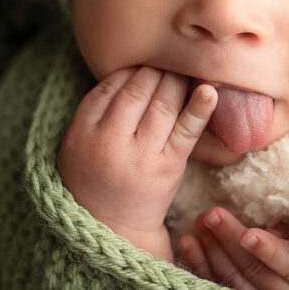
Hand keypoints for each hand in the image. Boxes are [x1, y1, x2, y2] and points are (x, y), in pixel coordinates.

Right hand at [57, 66, 216, 258]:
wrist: (112, 226)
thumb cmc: (97, 176)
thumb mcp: (78, 143)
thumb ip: (97, 110)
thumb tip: (133, 67)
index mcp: (82, 132)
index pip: (111, 85)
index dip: (131, 70)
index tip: (143, 65)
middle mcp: (110, 141)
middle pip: (138, 89)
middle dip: (156, 71)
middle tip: (167, 63)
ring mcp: (141, 154)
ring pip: (163, 103)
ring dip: (176, 81)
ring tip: (183, 73)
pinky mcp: (168, 166)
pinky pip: (186, 131)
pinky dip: (199, 109)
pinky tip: (210, 92)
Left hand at [178, 207, 288, 289]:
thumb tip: (276, 213)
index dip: (270, 251)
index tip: (248, 234)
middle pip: (258, 273)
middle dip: (231, 242)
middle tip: (212, 214)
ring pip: (236, 282)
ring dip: (213, 252)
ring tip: (199, 223)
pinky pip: (218, 286)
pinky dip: (202, 265)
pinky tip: (189, 244)